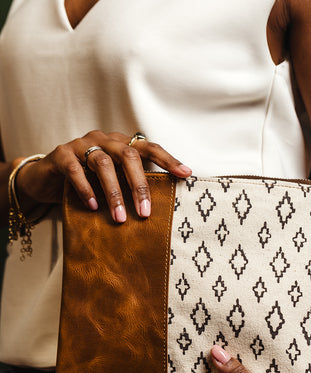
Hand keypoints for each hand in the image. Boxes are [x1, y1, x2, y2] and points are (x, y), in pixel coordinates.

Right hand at [16, 130, 191, 220]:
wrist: (47, 178)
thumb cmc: (88, 181)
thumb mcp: (112, 182)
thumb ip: (130, 185)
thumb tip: (157, 208)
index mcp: (121, 144)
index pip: (149, 148)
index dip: (168, 159)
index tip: (185, 174)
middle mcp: (104, 140)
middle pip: (128, 156)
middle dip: (139, 185)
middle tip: (145, 212)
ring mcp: (82, 145)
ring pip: (103, 163)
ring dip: (114, 193)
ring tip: (119, 218)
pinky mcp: (61, 155)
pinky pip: (75, 170)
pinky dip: (85, 188)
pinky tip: (92, 206)